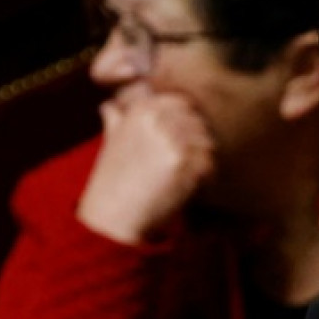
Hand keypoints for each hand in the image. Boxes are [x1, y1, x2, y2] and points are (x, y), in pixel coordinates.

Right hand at [77, 91, 216, 243]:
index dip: (185, 125)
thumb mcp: (111, 142)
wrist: (112, 214)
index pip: (182, 103)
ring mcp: (172, 137)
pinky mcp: (184, 160)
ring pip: (206, 142)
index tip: (177, 147)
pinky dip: (204, 177)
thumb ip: (117, 120)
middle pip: (198, 123)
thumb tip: (110, 106)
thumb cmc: (112, 181)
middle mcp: (157, 117)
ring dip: (201, 161)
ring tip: (182, 177)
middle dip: (195, 143)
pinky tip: (187, 188)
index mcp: (142, 108)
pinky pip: (208, 163)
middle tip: (182, 166)